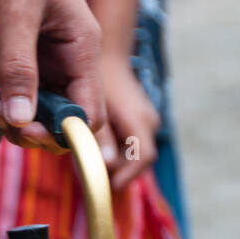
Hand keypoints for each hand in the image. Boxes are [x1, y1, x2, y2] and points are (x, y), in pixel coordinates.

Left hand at [0, 0, 103, 147]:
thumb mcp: (15, 12)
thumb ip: (18, 70)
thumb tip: (22, 123)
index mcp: (83, 47)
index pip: (86, 114)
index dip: (63, 133)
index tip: (30, 132)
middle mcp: (67, 52)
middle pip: (55, 114)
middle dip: (26, 119)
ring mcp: (42, 47)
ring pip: (27, 97)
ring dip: (3, 90)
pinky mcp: (17, 38)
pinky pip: (7, 76)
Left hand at [96, 53, 160, 190]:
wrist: (109, 54)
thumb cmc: (99, 78)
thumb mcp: (97, 107)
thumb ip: (101, 136)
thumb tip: (107, 165)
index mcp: (139, 118)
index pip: (144, 156)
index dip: (129, 174)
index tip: (110, 184)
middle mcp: (148, 121)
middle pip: (138, 158)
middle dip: (118, 168)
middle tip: (93, 171)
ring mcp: (146, 120)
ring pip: (133, 151)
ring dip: (115, 158)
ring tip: (91, 156)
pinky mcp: (140, 119)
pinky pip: (131, 142)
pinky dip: (115, 147)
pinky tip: (96, 143)